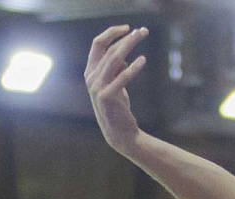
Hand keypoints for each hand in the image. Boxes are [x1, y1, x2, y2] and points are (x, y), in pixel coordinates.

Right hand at [86, 25, 148, 151]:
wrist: (120, 133)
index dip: (112, 33)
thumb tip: (123, 57)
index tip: (128, 28)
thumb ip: (115, 70)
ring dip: (130, 45)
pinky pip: (121, 77)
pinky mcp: (107, 97)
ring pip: (114, 59)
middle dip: (127, 38)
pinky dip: (133, 68)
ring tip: (143, 37)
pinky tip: (143, 60)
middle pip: (108, 49)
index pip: (97, 44)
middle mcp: (91, 78)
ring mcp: (97, 88)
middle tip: (144, 31)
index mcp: (90, 72)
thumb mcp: (115, 85)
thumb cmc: (118, 108)